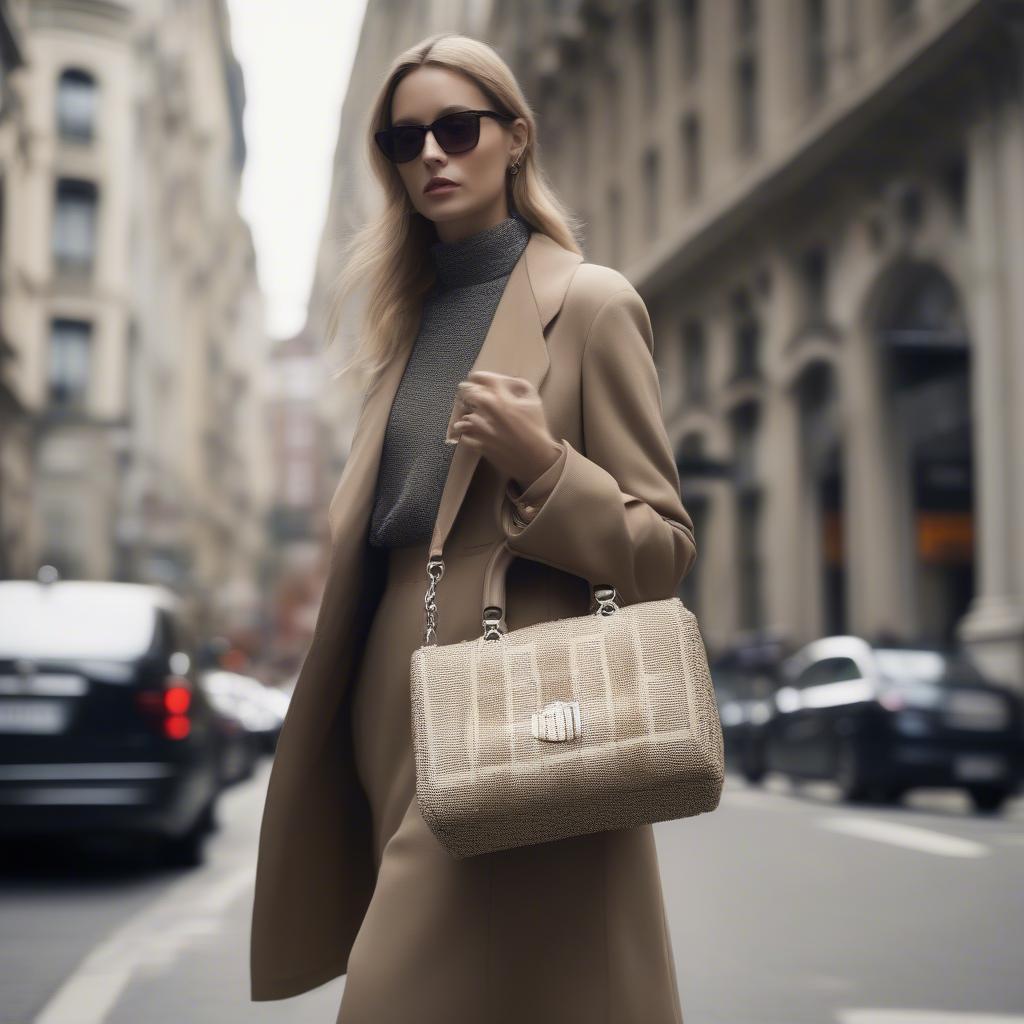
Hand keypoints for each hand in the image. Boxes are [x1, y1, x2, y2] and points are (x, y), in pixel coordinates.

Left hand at [449, 370, 562, 488]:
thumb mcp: (534, 401)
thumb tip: (506, 380)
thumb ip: (520, 385)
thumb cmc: (536, 428)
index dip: (477, 376)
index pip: (483, 379)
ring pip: (465, 416)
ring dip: (466, 414)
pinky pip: (465, 436)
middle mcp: (490, 412)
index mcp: (504, 398)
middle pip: (469, 394)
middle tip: (466, 391)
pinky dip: (465, 433)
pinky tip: (468, 430)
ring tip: (468, 414)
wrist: (536, 458)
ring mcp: (483, 430)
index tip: (475, 377)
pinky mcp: (480, 445)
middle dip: (467, 391)